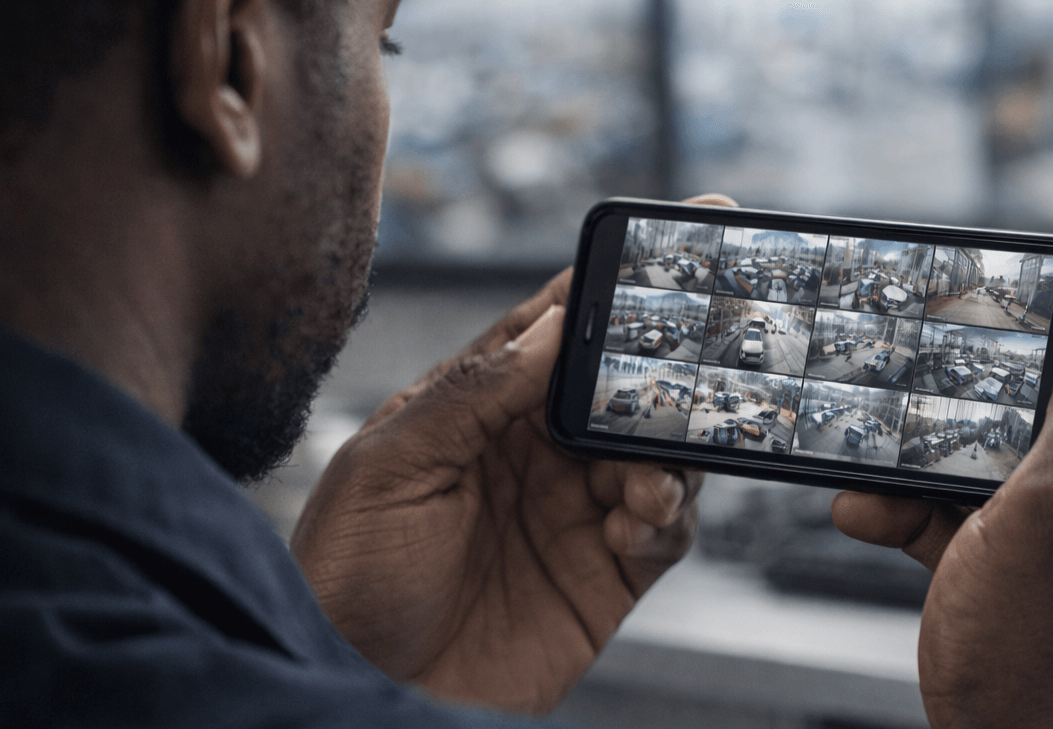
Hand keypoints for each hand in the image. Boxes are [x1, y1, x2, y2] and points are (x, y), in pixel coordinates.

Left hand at [289, 194, 734, 714]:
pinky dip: (668, 516)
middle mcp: (536, 450)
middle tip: (704, 354)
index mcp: (480, 407)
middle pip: (624, 385)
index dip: (612, 283)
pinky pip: (665, 529)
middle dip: (668, 366)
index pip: (558, 327)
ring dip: (671, 449)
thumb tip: (553, 322)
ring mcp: (575, 510)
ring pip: (660, 452)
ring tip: (649, 470)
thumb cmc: (348, 579)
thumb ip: (472, 393)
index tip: (672, 244)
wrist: (360, 693)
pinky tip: (639, 517)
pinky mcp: (605, 574)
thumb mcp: (388, 468)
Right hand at [833, 285, 1052, 728]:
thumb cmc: (1038, 669)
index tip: (1013, 322)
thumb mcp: (1052, 507)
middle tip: (924, 420)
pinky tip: (890, 528)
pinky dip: (965, 539)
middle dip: (988, 424)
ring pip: (1045, 495)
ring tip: (878, 486)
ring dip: (957, 485)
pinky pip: (1031, 552)